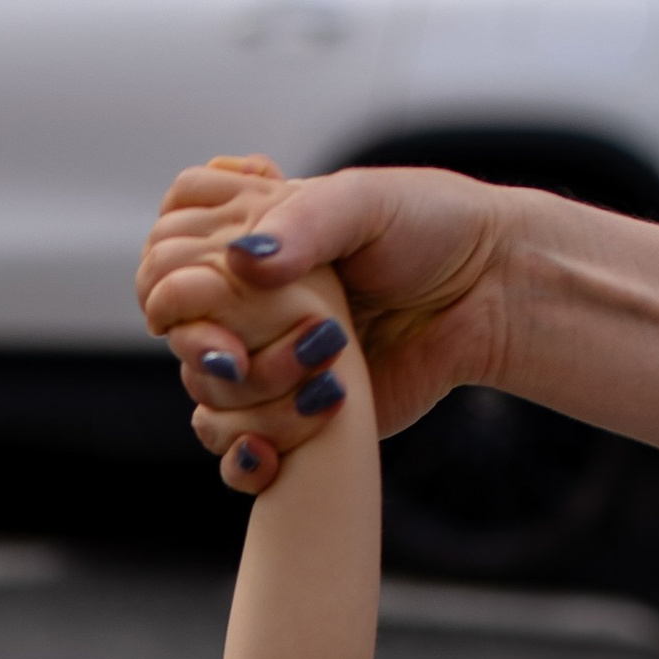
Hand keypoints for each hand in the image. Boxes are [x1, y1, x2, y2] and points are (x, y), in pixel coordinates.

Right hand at [138, 156, 518, 495]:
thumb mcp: (367, 202)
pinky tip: (268, 453)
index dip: (171, 271)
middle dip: (205, 341)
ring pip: (202, 389)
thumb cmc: (433, 228)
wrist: (492, 295)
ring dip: (247, 392)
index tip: (215, 284)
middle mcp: (249, 300)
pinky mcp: (294, 414)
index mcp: (252, 237)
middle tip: (246, 348)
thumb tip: (242, 263)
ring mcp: (268, 358)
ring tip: (323, 376)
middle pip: (173, 326)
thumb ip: (303, 223)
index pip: (166, 249)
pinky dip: (243, 456)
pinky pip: (236, 447)